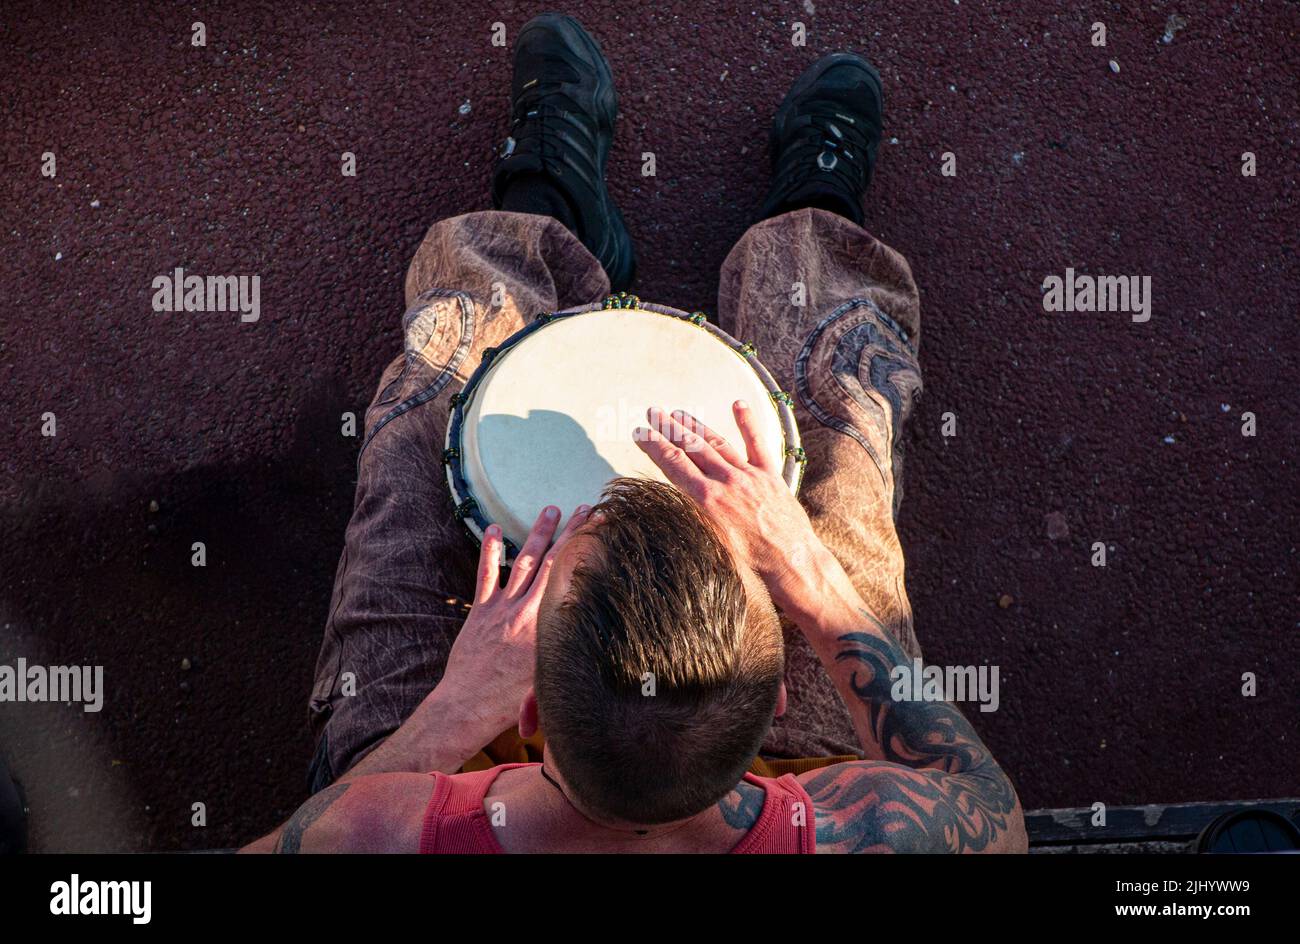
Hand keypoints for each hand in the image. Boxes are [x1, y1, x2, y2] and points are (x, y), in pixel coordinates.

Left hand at [440, 503, 591, 731]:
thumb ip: (569, 660)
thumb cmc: (511, 703)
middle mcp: (529, 612)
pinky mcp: (481, 612)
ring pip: (524, 561)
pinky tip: (493, 529)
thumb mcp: (550, 681)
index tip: (602, 531)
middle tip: (585, 509)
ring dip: (538, 533)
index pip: (574, 580)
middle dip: (572, 533)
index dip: (589, 552)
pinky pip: (487, 575)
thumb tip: (600, 655)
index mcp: (551, 628)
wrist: (468, 707)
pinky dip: (490, 551)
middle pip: (554, 562)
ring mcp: (503, 609)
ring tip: (551, 509)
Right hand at [633, 402, 826, 609]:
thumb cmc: (750, 563)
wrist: (791, 561)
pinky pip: (757, 444)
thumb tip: (667, 510)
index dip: (654, 447)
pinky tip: (737, 405)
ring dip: (696, 427)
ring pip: (718, 443)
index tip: (640, 433)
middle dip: (669, 429)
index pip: (674, 465)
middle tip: (653, 413)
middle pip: (692, 448)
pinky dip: (747, 423)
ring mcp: (749, 475)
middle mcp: (726, 482)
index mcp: (708, 500)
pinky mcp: (770, 476)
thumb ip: (690, 523)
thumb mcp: (709, 547)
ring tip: (678, 414)